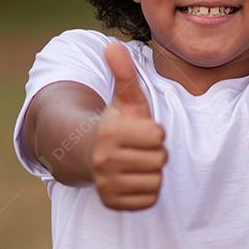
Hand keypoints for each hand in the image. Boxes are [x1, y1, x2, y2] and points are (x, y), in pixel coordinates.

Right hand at [88, 43, 166, 210]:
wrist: (88, 155)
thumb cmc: (115, 124)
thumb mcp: (123, 98)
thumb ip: (123, 72)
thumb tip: (112, 44)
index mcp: (110, 133)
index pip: (158, 135)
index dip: (154, 131)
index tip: (140, 130)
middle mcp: (104, 161)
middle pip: (160, 159)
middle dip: (154, 152)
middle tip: (138, 148)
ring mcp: (107, 185)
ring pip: (156, 181)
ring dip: (151, 172)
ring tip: (136, 162)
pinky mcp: (112, 203)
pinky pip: (149, 200)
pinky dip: (146, 191)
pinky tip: (133, 178)